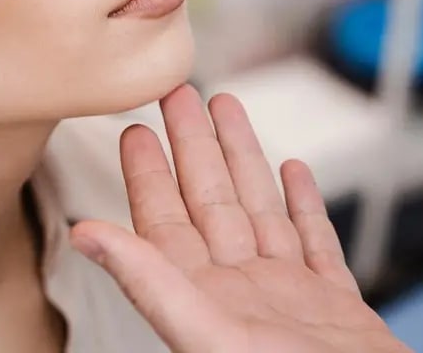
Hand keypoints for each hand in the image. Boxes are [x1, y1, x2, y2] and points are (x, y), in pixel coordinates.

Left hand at [70, 85, 410, 352]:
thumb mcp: (211, 334)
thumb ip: (151, 283)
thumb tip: (84, 236)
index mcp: (206, 302)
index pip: (164, 223)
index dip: (148, 174)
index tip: (135, 128)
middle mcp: (243, 296)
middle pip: (211, 204)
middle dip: (194, 146)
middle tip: (178, 93)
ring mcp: (291, 300)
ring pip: (261, 213)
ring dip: (245, 161)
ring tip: (229, 110)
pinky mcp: (339, 310)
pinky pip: (316, 246)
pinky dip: (305, 207)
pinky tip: (295, 172)